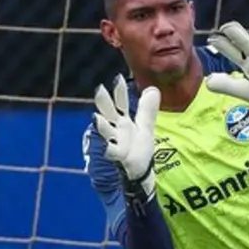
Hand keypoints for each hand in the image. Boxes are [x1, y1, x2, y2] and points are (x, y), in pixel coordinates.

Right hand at [92, 74, 160, 199]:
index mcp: (123, 121)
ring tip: (96, 118)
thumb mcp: (145, 127)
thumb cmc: (138, 148)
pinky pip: (111, 152)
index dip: (119, 91)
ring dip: (101, 126)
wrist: (139, 171)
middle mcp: (117, 130)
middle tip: (99, 89)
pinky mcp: (118, 157)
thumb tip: (152, 88)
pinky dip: (108, 150)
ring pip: (106, 132)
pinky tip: (106, 148)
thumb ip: (146, 110)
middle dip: (103, 103)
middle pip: (108, 113)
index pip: (120, 103)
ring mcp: (116, 143)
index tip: (118, 77)